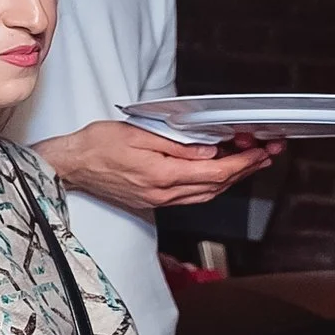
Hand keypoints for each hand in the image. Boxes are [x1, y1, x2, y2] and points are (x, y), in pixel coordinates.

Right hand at [37, 121, 277, 210]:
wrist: (70, 165)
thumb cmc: (95, 145)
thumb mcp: (136, 133)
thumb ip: (175, 144)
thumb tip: (207, 151)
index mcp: (161, 175)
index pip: (214, 173)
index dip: (243, 162)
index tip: (260, 152)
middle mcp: (163, 193)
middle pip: (216, 187)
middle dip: (245, 170)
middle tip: (265, 156)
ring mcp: (158, 200)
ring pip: (206, 194)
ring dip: (231, 180)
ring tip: (249, 163)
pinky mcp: (152, 200)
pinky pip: (191, 196)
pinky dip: (210, 185)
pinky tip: (216, 174)